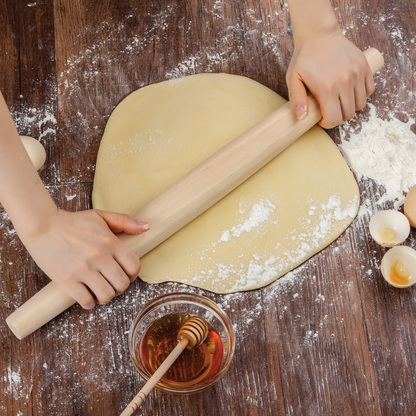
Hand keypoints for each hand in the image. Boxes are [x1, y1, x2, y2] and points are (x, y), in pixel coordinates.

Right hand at [20, 209, 148, 308]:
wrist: (42, 226)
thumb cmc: (73, 222)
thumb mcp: (100, 216)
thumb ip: (125, 221)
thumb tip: (147, 227)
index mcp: (110, 242)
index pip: (135, 267)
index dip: (132, 274)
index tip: (125, 274)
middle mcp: (100, 256)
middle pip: (122, 284)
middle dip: (120, 287)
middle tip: (112, 283)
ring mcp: (83, 269)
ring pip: (107, 296)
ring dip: (105, 296)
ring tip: (99, 290)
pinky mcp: (67, 280)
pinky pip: (86, 301)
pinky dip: (89, 303)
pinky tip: (87, 295)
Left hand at [286, 29, 374, 127]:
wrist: (319, 34)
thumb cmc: (304, 58)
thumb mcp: (293, 78)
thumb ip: (297, 99)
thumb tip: (302, 117)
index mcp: (326, 88)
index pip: (334, 119)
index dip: (327, 123)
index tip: (322, 118)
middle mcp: (345, 82)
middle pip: (348, 114)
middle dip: (338, 116)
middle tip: (328, 108)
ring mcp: (357, 73)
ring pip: (360, 104)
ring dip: (350, 107)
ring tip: (338, 100)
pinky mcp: (365, 66)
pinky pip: (369, 90)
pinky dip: (361, 95)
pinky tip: (349, 92)